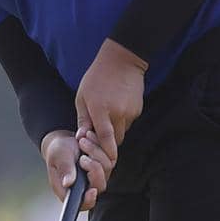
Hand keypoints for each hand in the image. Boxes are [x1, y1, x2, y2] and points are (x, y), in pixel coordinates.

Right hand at [41, 130, 101, 209]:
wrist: (64, 141)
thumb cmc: (57, 151)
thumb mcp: (58, 157)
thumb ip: (64, 169)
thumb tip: (68, 183)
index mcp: (69, 191)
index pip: (82, 204)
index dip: (89, 200)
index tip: (91, 190)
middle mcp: (85, 188)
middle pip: (99, 186)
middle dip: (93, 168)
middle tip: (82, 156)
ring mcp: (96, 178)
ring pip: (106, 169)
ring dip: (95, 152)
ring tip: (81, 141)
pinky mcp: (104, 167)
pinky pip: (110, 158)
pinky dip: (100, 146)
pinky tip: (89, 138)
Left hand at [74, 38, 146, 189]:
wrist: (122, 60)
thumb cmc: (97, 77)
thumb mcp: (82, 96)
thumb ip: (83, 118)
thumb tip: (81, 137)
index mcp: (101, 110)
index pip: (105, 139)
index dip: (105, 152)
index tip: (104, 161)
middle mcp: (118, 113)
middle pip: (115, 140)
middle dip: (107, 143)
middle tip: (97, 138)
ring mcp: (130, 112)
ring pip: (122, 132)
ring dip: (114, 131)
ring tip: (105, 116)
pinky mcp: (137, 109)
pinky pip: (128, 122)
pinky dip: (121, 121)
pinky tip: (115, 108)